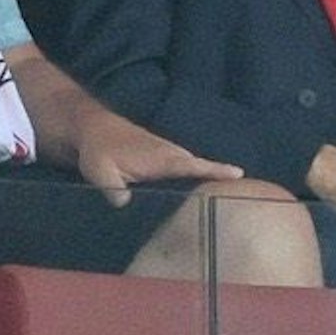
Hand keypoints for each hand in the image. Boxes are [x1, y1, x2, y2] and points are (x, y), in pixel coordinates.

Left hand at [74, 110, 242, 207]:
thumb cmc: (98, 151)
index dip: (214, 171)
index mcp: (160, 159)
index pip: (193, 166)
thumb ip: (114, 190)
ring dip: (208, 176)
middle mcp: (170, 154)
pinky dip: (194, 175)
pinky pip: (184, 167)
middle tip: (242, 194)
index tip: (238, 174)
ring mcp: (167, 153)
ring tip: (227, 195)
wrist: (93, 128)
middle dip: (220, 176)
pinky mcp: (162, 156)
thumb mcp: (101, 172)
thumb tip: (126, 205)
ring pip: (193, 167)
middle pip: (200, 167)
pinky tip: (197, 191)